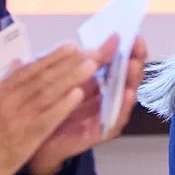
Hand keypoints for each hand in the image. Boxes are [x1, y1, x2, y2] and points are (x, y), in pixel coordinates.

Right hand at [0, 44, 98, 174]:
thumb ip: (4, 91)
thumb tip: (19, 70)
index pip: (29, 70)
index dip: (53, 57)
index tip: (72, 47)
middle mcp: (7, 99)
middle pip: (42, 76)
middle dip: (68, 62)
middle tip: (91, 51)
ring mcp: (16, 117)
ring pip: (47, 92)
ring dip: (71, 77)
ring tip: (91, 65)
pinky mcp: (24, 137)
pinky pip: (47, 118)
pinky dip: (63, 104)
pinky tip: (78, 94)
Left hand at [25, 35, 149, 174]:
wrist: (36, 140)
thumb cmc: (49, 108)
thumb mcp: (59, 81)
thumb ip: (69, 66)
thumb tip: (76, 45)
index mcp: (99, 82)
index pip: (119, 63)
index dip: (127, 49)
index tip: (132, 34)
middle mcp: (107, 97)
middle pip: (128, 77)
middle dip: (135, 59)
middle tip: (137, 45)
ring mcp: (107, 114)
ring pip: (127, 96)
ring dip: (132, 79)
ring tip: (134, 65)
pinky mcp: (102, 131)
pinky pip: (117, 119)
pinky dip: (124, 106)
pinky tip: (128, 93)